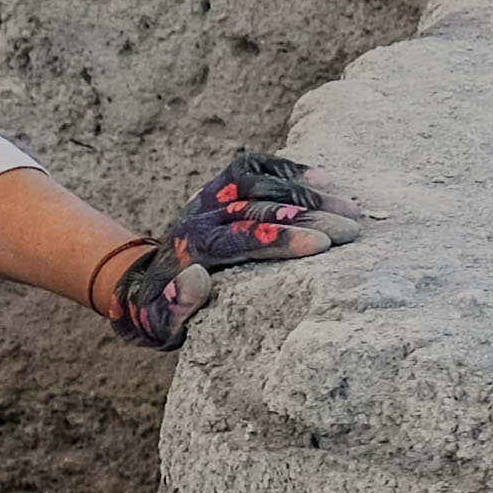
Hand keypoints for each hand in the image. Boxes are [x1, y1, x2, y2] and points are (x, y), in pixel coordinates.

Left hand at [102, 151, 375, 350]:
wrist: (141, 283)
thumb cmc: (160, 313)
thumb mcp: (159, 324)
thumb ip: (175, 307)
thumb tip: (196, 279)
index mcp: (188, 252)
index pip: (237, 239)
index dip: (279, 239)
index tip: (320, 244)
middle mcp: (197, 218)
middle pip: (256, 209)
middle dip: (307, 217)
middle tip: (351, 230)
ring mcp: (207, 198)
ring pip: (260, 184)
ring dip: (308, 194)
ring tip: (351, 209)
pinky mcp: (218, 187)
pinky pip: (254, 168)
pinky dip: (289, 170)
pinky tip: (327, 180)